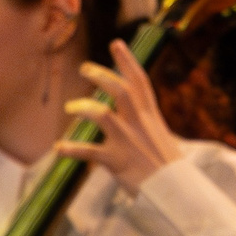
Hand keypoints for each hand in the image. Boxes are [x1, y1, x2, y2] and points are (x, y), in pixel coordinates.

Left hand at [56, 40, 184, 192]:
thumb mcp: (164, 140)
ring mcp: (128, 141)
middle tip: (84, 68)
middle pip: (120, 90)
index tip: (116, 43)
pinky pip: (89, 152)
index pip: (140, 82)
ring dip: (84, 107)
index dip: (127, 61)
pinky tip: (58, 147)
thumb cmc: (171, 170)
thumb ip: (148, 127)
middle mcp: (139, 124)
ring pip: (103, 114)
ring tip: (71, 107)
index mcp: (151, 118)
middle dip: (101, 75)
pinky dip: (72, 149)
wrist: (177, 193)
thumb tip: (138, 120)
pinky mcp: (117, 161)